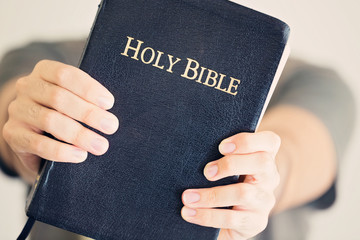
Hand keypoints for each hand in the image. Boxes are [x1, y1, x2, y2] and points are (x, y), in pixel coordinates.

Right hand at [2, 60, 118, 181]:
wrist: (34, 133)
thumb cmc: (63, 111)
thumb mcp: (73, 98)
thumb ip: (87, 99)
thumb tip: (111, 113)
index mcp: (44, 71)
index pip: (65, 74)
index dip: (88, 88)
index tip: (109, 103)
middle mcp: (27, 87)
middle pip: (59, 98)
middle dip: (89, 113)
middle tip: (111, 126)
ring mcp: (18, 110)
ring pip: (50, 121)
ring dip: (79, 134)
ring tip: (100, 145)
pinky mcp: (13, 134)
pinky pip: (38, 144)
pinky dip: (61, 151)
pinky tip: (79, 155)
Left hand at [181, 131, 280, 239]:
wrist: (230, 217)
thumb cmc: (224, 181)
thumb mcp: (225, 165)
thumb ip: (219, 155)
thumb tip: (194, 149)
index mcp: (264, 156)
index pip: (270, 141)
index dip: (247, 141)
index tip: (222, 146)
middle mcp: (269, 177)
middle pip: (262, 163)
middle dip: (231, 164)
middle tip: (207, 171)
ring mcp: (265, 200)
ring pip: (244, 193)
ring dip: (211, 195)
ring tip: (188, 197)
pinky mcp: (256, 222)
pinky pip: (232, 219)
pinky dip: (207, 215)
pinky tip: (189, 212)